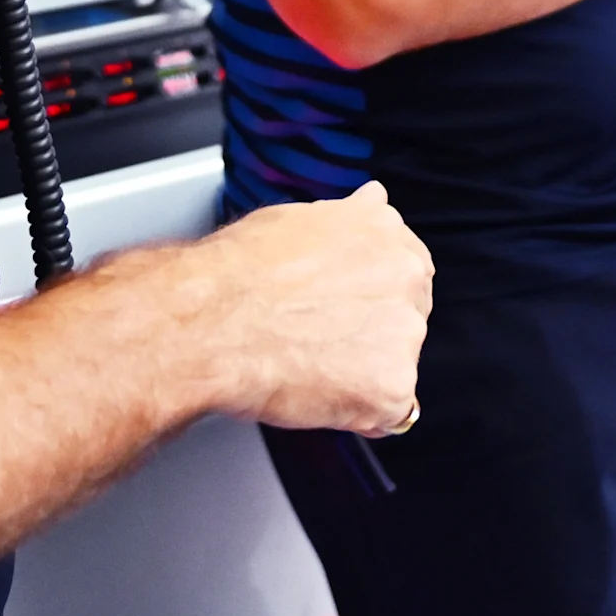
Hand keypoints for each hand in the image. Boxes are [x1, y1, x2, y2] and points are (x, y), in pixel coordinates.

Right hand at [201, 182, 433, 432]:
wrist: (209, 322)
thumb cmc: (237, 274)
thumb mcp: (300, 218)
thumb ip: (349, 218)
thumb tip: (371, 201)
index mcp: (386, 234)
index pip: (406, 273)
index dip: (372, 298)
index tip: (348, 311)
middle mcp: (406, 277)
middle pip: (405, 319)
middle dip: (370, 335)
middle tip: (317, 341)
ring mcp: (404, 333)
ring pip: (394, 366)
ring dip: (361, 374)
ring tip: (305, 365)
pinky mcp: (392, 387)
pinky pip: (387, 413)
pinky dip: (357, 414)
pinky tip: (316, 395)